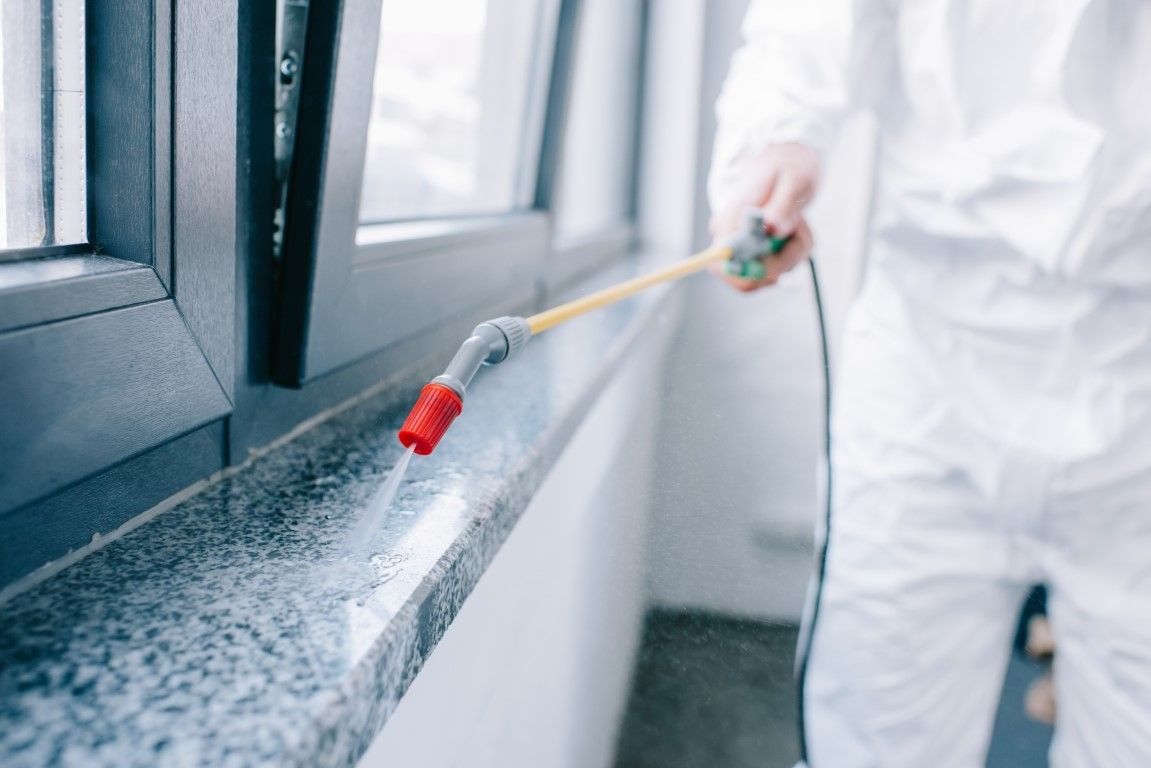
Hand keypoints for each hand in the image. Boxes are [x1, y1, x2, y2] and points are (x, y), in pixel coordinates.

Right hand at [709, 142, 818, 292]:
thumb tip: (771, 230)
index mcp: (729, 219)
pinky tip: (795, 229)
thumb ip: (782, 206)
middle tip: (797, 229)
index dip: (750, 270)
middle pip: (746, 279)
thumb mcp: (792, 179)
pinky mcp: (754, 255)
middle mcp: (728, 238)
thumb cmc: (788, 167)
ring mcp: (740, 249)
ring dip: (794, 253)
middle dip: (782, 261)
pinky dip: (795, 253)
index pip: (721, 261)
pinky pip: (777, 269)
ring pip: (768, 275)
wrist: (786, 163)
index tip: (778, 253)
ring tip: (798, 222)